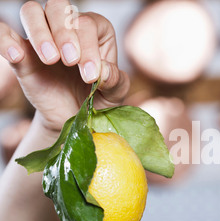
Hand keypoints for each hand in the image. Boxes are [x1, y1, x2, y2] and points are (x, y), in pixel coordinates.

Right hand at [0, 0, 129, 132]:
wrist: (74, 117)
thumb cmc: (98, 99)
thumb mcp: (114, 95)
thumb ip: (115, 82)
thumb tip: (103, 70)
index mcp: (96, 31)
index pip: (88, 24)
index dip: (89, 47)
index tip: (90, 75)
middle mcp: (68, 27)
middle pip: (59, 7)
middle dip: (64, 32)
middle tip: (70, 60)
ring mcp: (43, 37)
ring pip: (32, 11)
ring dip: (40, 32)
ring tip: (51, 59)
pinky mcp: (22, 53)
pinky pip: (5, 34)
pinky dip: (6, 40)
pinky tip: (17, 56)